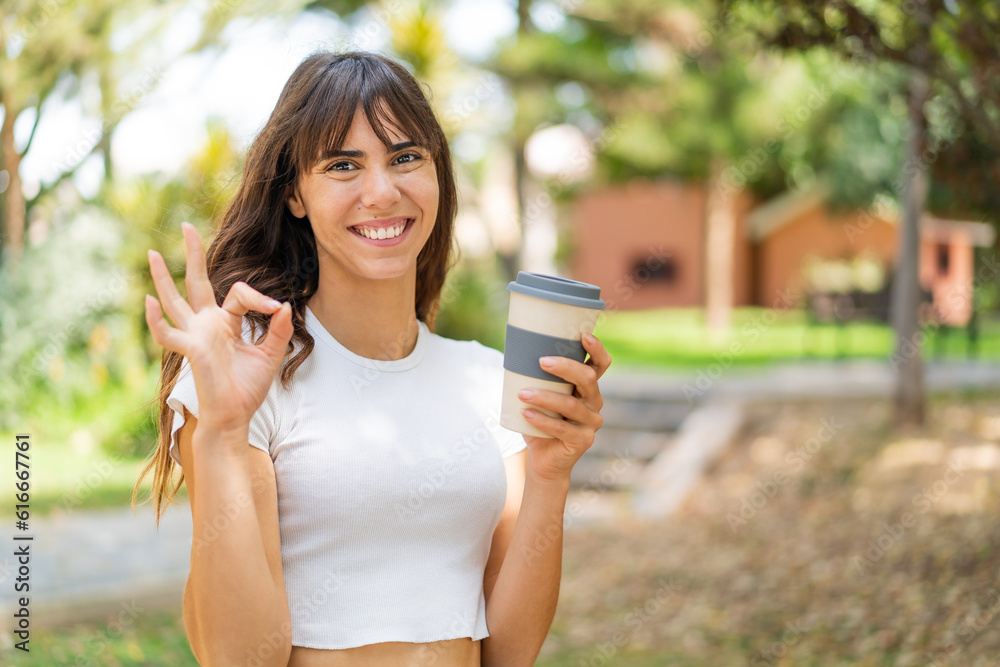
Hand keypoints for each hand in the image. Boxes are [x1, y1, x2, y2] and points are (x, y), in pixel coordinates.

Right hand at [145, 222, 292, 434]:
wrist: (235, 417)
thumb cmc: (247, 389)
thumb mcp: (270, 355)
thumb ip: (279, 330)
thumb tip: (284, 304)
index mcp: (225, 323)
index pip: (239, 295)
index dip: (260, 298)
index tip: (277, 308)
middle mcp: (206, 325)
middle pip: (196, 282)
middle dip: (192, 255)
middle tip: (187, 226)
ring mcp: (195, 335)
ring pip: (174, 300)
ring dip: (162, 277)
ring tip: (151, 252)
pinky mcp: (190, 350)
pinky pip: (167, 333)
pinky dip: (156, 319)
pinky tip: (149, 301)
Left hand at [517, 332, 611, 482]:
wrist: (543, 459)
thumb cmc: (539, 421)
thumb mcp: (539, 395)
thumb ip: (535, 377)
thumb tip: (513, 350)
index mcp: (587, 387)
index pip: (601, 364)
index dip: (597, 349)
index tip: (582, 335)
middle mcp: (594, 402)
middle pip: (588, 378)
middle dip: (566, 367)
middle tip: (542, 361)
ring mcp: (592, 422)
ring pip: (571, 404)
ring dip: (545, 397)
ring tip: (522, 394)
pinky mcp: (583, 440)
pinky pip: (562, 428)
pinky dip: (542, 419)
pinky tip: (526, 414)